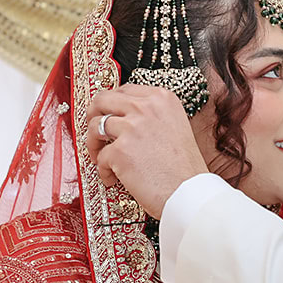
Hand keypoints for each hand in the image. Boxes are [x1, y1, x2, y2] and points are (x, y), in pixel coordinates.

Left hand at [86, 85, 209, 217]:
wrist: (190, 192)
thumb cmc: (185, 168)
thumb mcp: (175, 126)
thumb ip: (152, 116)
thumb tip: (123, 117)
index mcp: (162, 99)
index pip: (125, 90)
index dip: (111, 103)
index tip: (106, 113)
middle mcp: (146, 107)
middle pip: (103, 99)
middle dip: (92, 115)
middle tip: (93, 130)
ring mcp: (131, 127)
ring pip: (94, 126)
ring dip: (93, 144)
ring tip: (101, 158)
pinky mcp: (120, 150)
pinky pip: (100, 157)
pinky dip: (104, 171)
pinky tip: (114, 179)